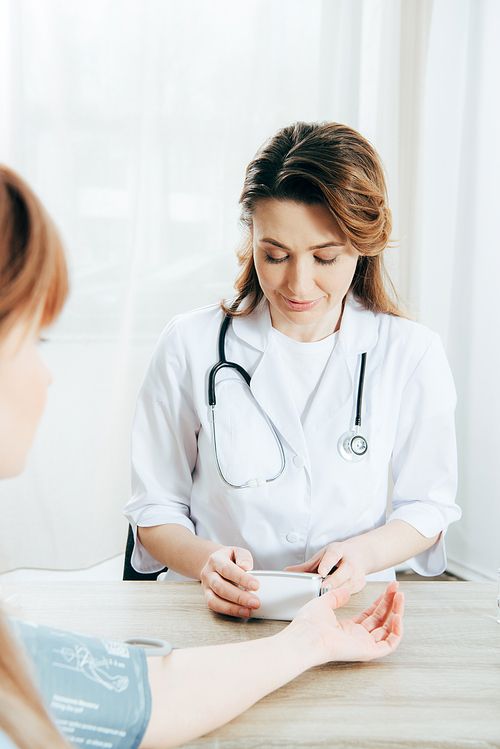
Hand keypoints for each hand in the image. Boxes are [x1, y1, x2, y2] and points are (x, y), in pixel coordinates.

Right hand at [200, 546, 259, 617]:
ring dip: (233, 608)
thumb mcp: (237, 551)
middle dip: (239, 597)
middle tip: (255, 602)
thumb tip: (246, 567)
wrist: (214, 563)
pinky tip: (241, 612)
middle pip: (221, 587)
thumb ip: (244, 557)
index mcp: (216, 560)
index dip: (241, 578)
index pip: (227, 569)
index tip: (256, 585)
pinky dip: (228, 611)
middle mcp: (208, 573)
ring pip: (215, 600)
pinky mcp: (207, 596)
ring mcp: (206, 586)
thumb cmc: (229, 558)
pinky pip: (214, 606)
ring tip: (248, 610)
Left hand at [285, 540, 366, 592]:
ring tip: (326, 596)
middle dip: (335, 580)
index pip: (334, 555)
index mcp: (339, 550)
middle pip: (346, 569)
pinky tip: (334, 599)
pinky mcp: (361, 582)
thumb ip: (306, 566)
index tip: (321, 571)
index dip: (327, 563)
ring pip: (350, 582)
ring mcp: (357, 572)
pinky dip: (342, 596)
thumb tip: (288, 571)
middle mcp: (350, 560)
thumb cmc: (337, 556)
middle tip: (324, 588)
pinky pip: (351, 591)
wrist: (358, 555)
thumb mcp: (321, 556)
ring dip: (338, 590)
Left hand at [287, 581, 403, 665]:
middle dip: (390, 603)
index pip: (369, 615)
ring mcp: (363, 644)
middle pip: (380, 620)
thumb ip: (336, 596)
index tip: (387, 590)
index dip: (380, 602)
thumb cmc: (309, 623)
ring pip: (388, 630)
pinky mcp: (368, 651)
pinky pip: (389, 644)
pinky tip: (397, 616)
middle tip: (397, 589)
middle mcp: (357, 637)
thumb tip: (346, 590)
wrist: (307, 636)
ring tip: (400, 597)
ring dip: (396, 613)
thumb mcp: (323, 603)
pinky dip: (397, 631)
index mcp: (346, 628)